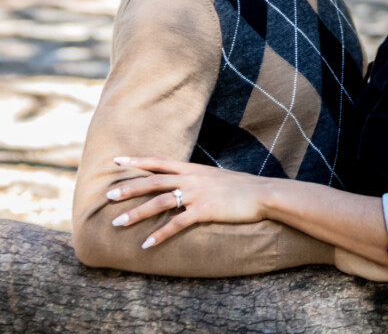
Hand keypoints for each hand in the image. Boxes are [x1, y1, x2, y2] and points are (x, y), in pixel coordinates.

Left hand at [106, 156, 271, 249]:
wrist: (262, 194)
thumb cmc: (240, 188)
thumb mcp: (215, 178)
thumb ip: (196, 180)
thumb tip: (182, 184)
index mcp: (192, 169)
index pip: (159, 161)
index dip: (137, 161)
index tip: (117, 160)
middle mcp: (191, 179)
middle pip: (154, 181)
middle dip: (129, 188)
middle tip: (108, 195)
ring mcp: (197, 194)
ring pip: (160, 202)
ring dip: (137, 213)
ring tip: (118, 223)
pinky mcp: (205, 211)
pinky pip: (177, 224)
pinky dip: (160, 235)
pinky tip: (146, 244)